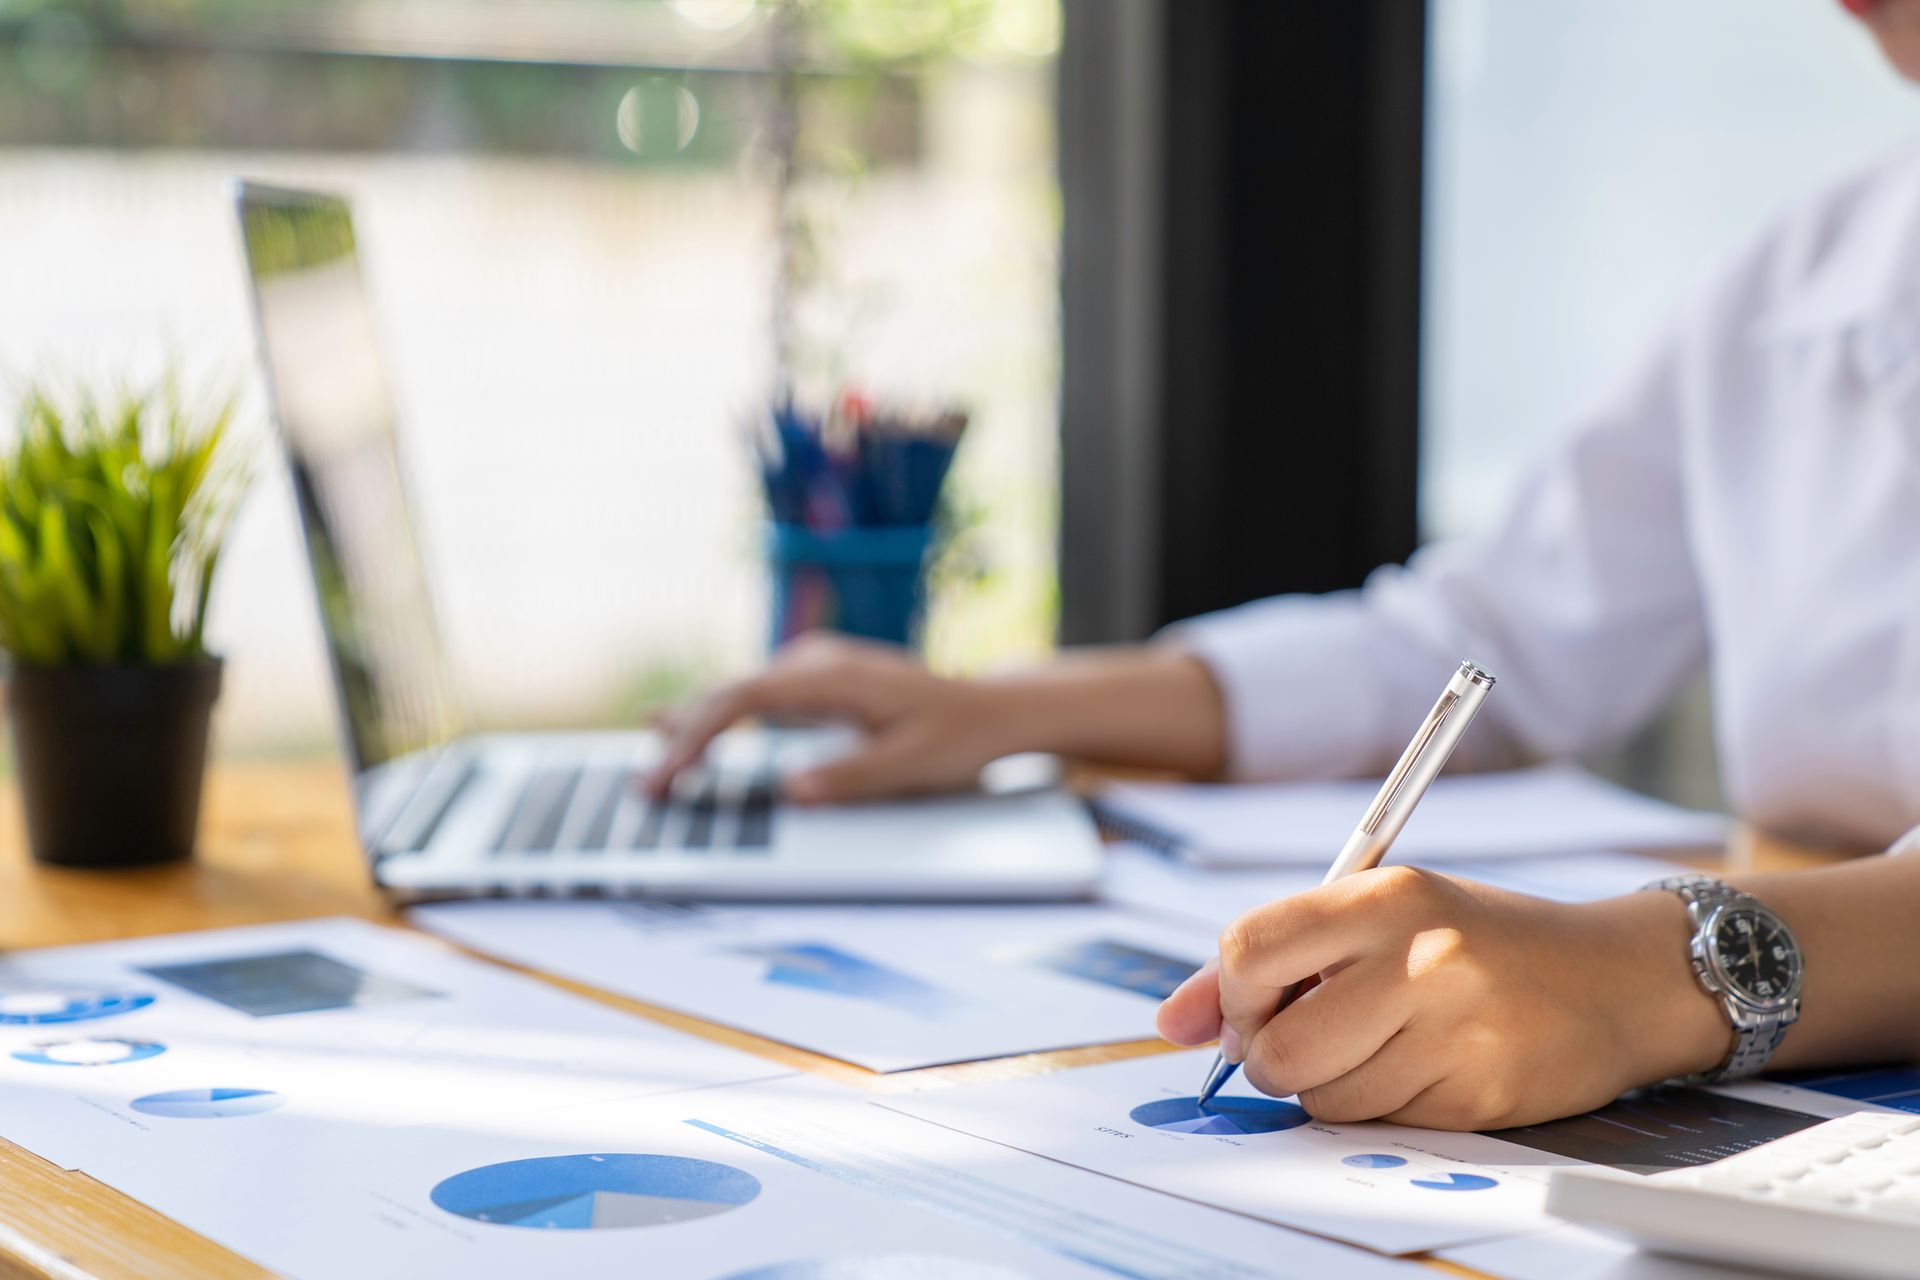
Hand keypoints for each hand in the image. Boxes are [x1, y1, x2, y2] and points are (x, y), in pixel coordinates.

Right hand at [646, 633, 1018, 802]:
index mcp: (833, 675)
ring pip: (736, 693)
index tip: (671, 775)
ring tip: (650, 764)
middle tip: (646, 787)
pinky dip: (717, 720)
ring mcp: (814, 668)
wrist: (990, 710)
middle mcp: (816, 661)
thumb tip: (792, 791)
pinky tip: (675, 725)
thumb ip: (851, 777)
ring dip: (693, 728)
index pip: (743, 698)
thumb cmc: (956, 737)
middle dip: (683, 739)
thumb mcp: (911, 765)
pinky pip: (754, 699)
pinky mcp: (816, 682)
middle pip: (730, 693)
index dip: (698, 736)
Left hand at [1156, 867, 1731, 1129]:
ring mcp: (1452, 1030)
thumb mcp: (1380, 914)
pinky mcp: (1478, 1093)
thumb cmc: (1479, 939)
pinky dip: (1381, 1108)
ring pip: (1323, 1097)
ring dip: (1330, 1087)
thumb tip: (1170, 1024)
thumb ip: (1268, 962)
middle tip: (1309, 1038)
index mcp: (1385, 895)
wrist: (1615, 976)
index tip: (1254, 1004)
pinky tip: (1425, 1067)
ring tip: (1381, 1045)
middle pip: (1276, 1047)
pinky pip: (1379, 1124)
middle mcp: (1418, 957)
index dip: (1234, 994)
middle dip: (1273, 1058)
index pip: (1250, 949)